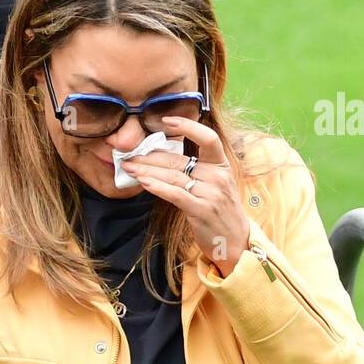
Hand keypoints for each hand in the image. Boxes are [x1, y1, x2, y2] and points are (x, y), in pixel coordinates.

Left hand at [121, 115, 249, 275]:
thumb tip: (162, 160)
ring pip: (173, 176)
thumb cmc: (220, 212)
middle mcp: (218, 176)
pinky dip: (157, 187)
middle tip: (129, 156)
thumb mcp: (215, 185)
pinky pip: (175, 194)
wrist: (235, 241)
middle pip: (178, 160)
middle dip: (149, 157)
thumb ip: (196, 171)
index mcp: (221, 165)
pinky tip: (143, 182)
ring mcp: (211, 193)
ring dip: (147, 171)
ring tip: (129, 168)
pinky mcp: (201, 210)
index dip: (187, 126)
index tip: (166, 121)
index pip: (208, 137)